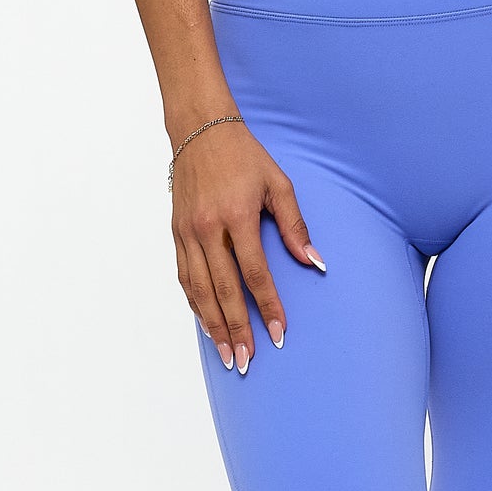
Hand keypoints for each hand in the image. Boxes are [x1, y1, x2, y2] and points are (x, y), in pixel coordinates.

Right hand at [171, 119, 323, 372]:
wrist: (199, 130)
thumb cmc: (244, 156)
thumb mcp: (277, 183)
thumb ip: (295, 226)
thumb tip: (315, 262)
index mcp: (236, 216)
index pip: (254, 273)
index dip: (267, 306)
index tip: (279, 333)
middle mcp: (208, 229)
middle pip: (223, 290)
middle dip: (237, 329)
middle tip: (247, 360)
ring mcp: (188, 233)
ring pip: (198, 290)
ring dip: (213, 325)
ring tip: (226, 353)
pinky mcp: (176, 233)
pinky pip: (184, 277)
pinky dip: (194, 304)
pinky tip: (206, 323)